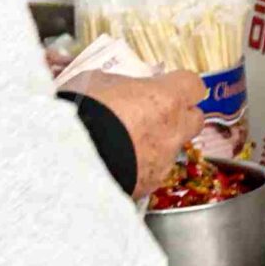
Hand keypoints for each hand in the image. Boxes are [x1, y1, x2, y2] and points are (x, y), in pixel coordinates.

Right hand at [65, 69, 208, 197]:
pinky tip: (118, 162)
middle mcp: (174, 130)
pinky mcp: (150, 184)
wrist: (70, 158)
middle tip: (153, 113)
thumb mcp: (97, 80)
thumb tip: (123, 86)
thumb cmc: (82, 110)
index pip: (194, 85)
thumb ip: (121, 83)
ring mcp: (165, 160)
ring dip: (157, 143)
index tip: (167, 85)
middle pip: (194, 120)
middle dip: (179, 116)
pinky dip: (141, 166)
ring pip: (172, 148)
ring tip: (125, 142)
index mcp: (166, 98)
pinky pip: (153, 171)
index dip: (181, 85)